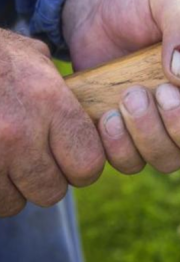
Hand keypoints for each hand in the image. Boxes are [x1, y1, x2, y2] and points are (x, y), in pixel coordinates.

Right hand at [0, 30, 104, 216]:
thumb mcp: (34, 59)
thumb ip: (64, 92)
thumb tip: (87, 114)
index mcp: (50, 102)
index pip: (88, 164)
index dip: (82, 167)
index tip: (72, 161)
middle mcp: (20, 132)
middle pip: (52, 192)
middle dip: (46, 182)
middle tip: (34, 162)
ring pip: (14, 203)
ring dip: (12, 189)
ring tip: (4, 158)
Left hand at [63, 0, 179, 173]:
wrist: (98, 12)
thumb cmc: (144, 4)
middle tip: (162, 91)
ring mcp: (163, 129)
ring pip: (171, 161)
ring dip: (150, 135)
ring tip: (129, 95)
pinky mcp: (129, 138)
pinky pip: (132, 164)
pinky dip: (120, 146)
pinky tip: (108, 116)